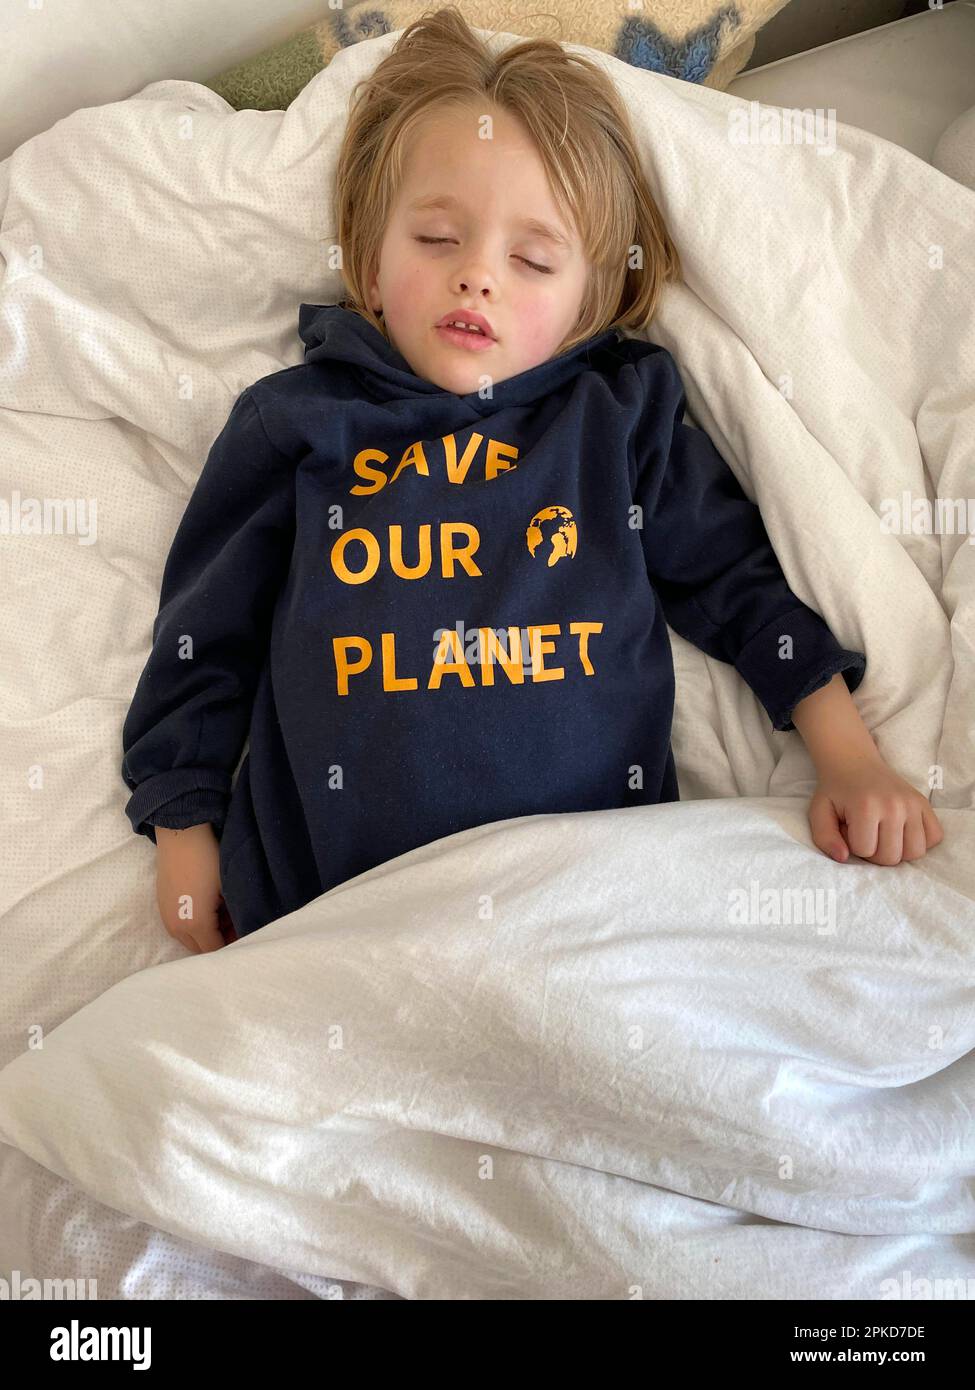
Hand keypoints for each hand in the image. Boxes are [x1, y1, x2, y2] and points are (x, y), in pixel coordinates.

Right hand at [155, 823, 228, 951]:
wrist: (181, 835)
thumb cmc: (208, 860)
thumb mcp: (227, 890)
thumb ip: (233, 917)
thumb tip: (239, 928)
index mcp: (195, 925)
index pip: (215, 950)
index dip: (233, 944)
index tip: (246, 932)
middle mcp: (176, 927)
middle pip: (201, 948)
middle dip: (219, 940)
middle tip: (236, 922)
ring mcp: (166, 917)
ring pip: (189, 938)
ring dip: (206, 932)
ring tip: (223, 911)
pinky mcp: (162, 906)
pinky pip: (180, 926)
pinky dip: (194, 923)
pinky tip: (207, 904)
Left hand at [808, 753, 943, 865]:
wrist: (855, 762)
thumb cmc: (836, 791)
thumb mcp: (819, 812)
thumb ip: (824, 838)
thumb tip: (843, 858)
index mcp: (866, 807)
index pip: (865, 851)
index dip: (853, 846)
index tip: (849, 829)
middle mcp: (894, 805)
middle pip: (892, 857)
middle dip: (874, 852)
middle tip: (866, 832)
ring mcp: (913, 804)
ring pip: (915, 852)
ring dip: (898, 850)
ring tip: (884, 834)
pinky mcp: (924, 803)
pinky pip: (935, 837)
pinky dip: (920, 840)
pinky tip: (902, 831)